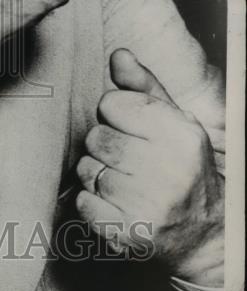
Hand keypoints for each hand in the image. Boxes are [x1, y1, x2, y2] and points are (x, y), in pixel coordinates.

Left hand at [76, 48, 223, 284]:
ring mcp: (146, 205)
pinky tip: (117, 205)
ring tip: (125, 183)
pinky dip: (92, 203)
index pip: (112, 104)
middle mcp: (166, 170)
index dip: (116, 115)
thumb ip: (145, 88)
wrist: (207, 235)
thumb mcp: (176, 123)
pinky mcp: (127, 234)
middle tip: (128, 160)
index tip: (132, 129)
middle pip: (96, 137)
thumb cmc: (184, 168)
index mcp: (180, 136)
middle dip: (105, 146)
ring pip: (86, 169)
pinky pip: (83, 202)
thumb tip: (118, 55)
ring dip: (98, 175)